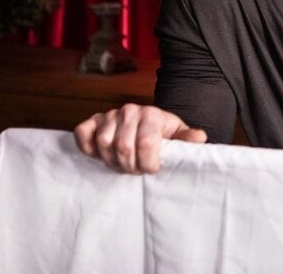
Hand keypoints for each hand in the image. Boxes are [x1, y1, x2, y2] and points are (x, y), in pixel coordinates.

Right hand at [73, 103, 206, 173]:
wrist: (144, 124)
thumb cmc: (162, 133)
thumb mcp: (178, 135)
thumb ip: (188, 139)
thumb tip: (199, 138)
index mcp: (152, 114)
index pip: (146, 144)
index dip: (147, 164)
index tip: (152, 170)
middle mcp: (129, 111)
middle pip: (123, 148)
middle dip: (130, 166)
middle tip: (136, 171)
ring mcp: (109, 115)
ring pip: (104, 144)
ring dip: (112, 161)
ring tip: (123, 164)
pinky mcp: (92, 121)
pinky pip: (83, 134)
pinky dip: (88, 148)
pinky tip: (99, 155)